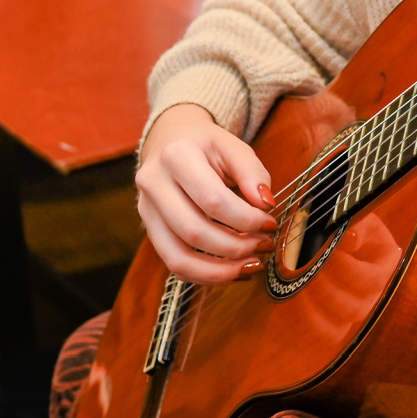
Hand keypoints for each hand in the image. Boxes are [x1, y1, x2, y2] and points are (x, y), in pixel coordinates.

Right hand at [136, 103, 277, 283]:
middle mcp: (154, 183)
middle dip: (235, 247)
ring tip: (251, 265)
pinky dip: (205, 275)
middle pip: (194, 232)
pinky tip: (232, 271)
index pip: (212, 200)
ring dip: (219, 270)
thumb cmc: (206, 146)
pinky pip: (174, 265)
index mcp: (176, 156)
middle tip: (264, 245)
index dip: (245, 219)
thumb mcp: (233, 146)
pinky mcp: (149, 230)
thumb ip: (252, 172)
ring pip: (178, 257)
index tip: (270, 223)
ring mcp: (146, 210)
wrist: (170, 141)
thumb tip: (266, 204)